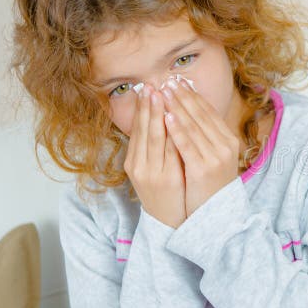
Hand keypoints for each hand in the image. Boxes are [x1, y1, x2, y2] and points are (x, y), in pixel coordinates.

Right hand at [123, 84, 186, 228]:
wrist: (167, 222)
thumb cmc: (163, 192)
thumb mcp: (152, 169)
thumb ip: (155, 147)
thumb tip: (160, 119)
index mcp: (134, 161)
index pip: (137, 129)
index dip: (141, 108)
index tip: (146, 88)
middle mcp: (139, 165)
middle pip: (144, 130)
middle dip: (149, 106)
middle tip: (152, 84)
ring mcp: (152, 172)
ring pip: (155, 138)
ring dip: (158, 114)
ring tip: (162, 94)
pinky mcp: (166, 179)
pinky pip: (170, 151)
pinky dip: (171, 134)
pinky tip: (173, 118)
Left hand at [159, 76, 240, 216]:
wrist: (215, 216)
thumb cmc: (210, 186)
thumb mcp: (214, 158)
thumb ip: (207, 138)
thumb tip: (191, 113)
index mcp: (228, 141)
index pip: (209, 112)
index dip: (193, 95)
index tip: (179, 81)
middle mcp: (225, 146)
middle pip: (201, 115)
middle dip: (183, 96)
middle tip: (168, 80)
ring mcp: (215, 157)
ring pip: (193, 125)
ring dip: (177, 106)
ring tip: (164, 91)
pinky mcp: (202, 168)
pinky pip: (186, 144)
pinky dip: (177, 129)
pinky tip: (167, 116)